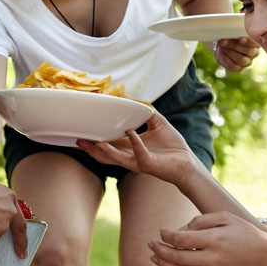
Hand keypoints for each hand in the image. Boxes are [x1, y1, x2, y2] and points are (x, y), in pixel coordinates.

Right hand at [77, 111, 196, 186]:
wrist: (187, 163)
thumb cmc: (173, 146)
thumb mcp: (158, 124)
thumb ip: (147, 113)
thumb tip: (137, 101)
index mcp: (129, 148)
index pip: (108, 143)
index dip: (95, 139)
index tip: (82, 131)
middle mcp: (130, 157)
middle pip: (105, 155)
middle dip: (91, 148)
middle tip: (78, 140)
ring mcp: (137, 162)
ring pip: (116, 158)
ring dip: (105, 150)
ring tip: (95, 141)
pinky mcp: (148, 164)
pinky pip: (139, 152)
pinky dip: (134, 141)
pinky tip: (130, 131)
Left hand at [147, 210, 266, 265]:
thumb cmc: (246, 234)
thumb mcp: (227, 218)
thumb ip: (202, 220)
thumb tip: (181, 229)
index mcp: (215, 240)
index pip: (181, 240)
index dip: (166, 236)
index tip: (160, 232)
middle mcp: (213, 260)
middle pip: (177, 258)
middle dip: (160, 250)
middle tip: (150, 244)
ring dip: (164, 265)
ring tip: (154, 257)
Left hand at [211, 36, 257, 72]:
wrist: (224, 47)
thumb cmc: (231, 37)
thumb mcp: (233, 34)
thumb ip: (232, 35)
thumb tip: (225, 40)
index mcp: (255, 43)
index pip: (255, 43)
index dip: (249, 42)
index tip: (241, 39)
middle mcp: (254, 53)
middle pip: (248, 51)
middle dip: (235, 45)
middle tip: (225, 41)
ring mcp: (247, 62)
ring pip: (241, 59)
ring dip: (229, 52)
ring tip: (222, 46)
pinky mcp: (239, 68)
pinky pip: (233, 66)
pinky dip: (225, 58)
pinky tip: (221, 52)